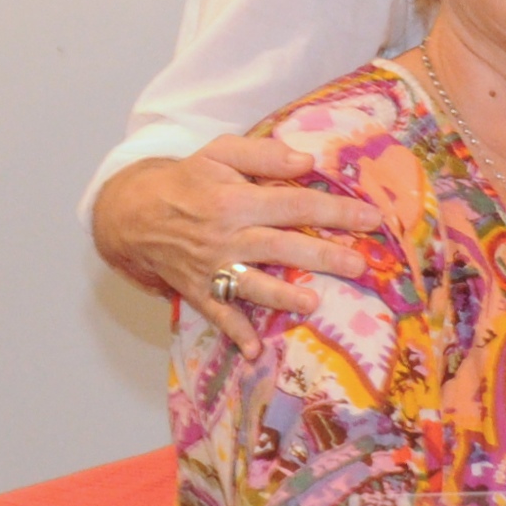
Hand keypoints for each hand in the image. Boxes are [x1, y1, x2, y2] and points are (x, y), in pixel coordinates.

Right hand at [93, 137, 386, 351]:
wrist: (132, 212)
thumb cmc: (187, 180)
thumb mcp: (219, 153)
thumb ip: (263, 156)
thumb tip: (306, 161)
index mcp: (236, 200)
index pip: (295, 204)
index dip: (335, 210)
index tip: (372, 218)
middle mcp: (226, 236)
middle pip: (282, 246)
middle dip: (323, 256)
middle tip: (360, 266)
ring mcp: (212, 267)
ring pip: (252, 283)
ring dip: (281, 296)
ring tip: (313, 303)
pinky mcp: (199, 290)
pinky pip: (219, 314)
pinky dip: (235, 333)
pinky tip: (255, 352)